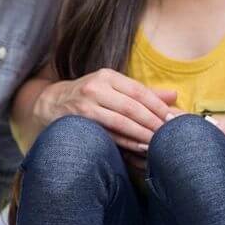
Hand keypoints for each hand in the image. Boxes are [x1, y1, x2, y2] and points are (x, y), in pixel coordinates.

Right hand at [36, 68, 176, 152]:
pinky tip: (140, 148)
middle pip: (131, 106)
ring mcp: (85, 105)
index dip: (157, 105)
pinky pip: (108, 134)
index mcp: (108, 76)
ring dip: (142, 133)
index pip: (138, 91)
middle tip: (169, 133)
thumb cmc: (89, 97)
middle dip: (153, 121)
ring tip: (158, 142)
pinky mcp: (79, 122)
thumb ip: (143, 93)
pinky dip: (126, 142)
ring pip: (120, 121)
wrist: (49, 105)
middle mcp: (96, 87)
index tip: (172, 118)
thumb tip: (174, 96)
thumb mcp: (113, 88)